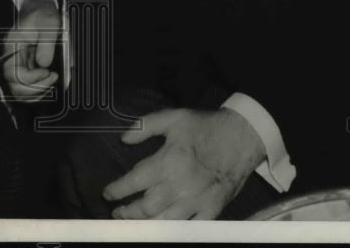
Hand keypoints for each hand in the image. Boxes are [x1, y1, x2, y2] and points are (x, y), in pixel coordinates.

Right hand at [2, 6, 60, 100]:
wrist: (43, 13)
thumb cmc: (44, 16)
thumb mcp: (49, 23)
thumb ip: (47, 42)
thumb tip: (44, 64)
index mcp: (12, 46)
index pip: (12, 72)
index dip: (30, 78)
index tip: (47, 70)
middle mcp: (13, 59)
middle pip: (14, 87)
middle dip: (35, 87)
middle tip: (53, 77)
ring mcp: (20, 66)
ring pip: (21, 92)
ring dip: (38, 92)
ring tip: (53, 79)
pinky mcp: (29, 70)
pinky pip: (29, 89)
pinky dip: (40, 91)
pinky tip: (51, 81)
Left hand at [103, 108, 265, 218]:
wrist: (242, 136)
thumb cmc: (206, 126)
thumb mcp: (173, 118)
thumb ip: (145, 126)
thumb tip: (124, 139)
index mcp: (168, 162)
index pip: (133, 182)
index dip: (117, 190)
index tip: (107, 193)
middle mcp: (179, 185)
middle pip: (145, 208)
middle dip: (127, 212)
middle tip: (117, 212)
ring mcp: (197, 201)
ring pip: (164, 222)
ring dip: (146, 224)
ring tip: (135, 222)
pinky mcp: (212, 209)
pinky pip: (191, 228)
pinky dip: (176, 230)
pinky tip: (165, 229)